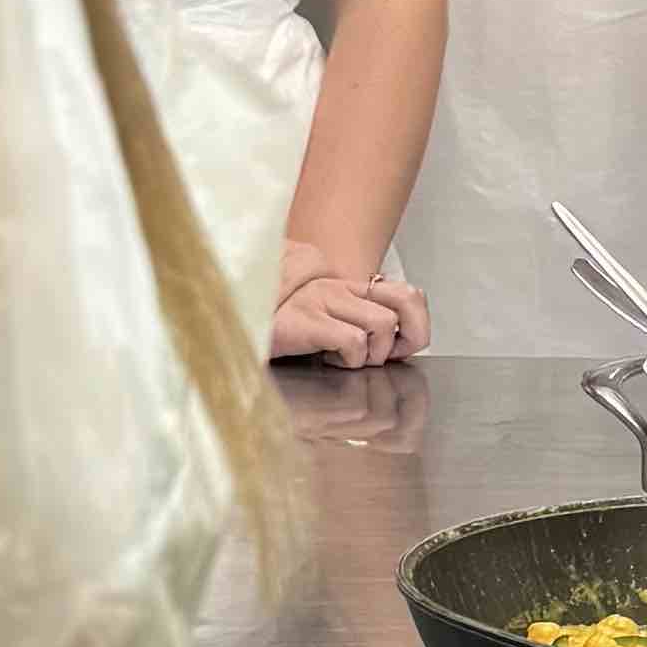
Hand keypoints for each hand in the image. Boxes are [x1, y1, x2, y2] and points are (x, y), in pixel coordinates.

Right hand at [272, 256, 427, 366]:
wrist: (229, 328)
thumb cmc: (276, 332)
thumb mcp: (324, 324)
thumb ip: (357, 326)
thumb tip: (397, 348)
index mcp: (346, 287)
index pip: (407, 294)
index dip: (417, 325)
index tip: (401, 349)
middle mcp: (337, 286)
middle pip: (407, 301)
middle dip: (408, 337)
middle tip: (386, 356)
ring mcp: (320, 299)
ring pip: (383, 323)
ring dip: (374, 352)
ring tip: (347, 359)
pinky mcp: (305, 320)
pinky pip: (352, 340)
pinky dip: (350, 359)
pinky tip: (327, 360)